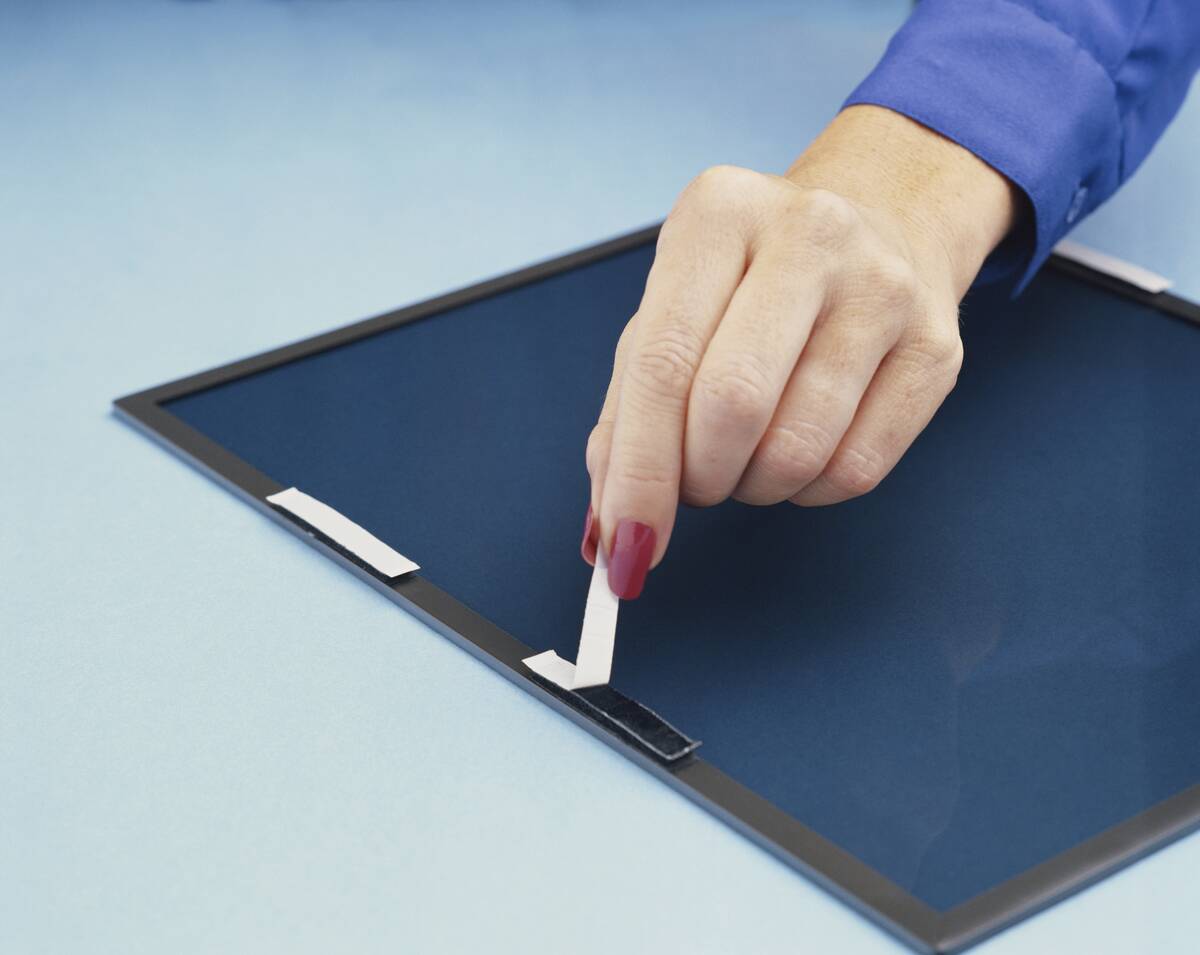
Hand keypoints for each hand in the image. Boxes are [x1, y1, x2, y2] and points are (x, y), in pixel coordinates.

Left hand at [583, 105, 1017, 597]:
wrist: (881, 221)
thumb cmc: (751, 281)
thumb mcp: (672, 310)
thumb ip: (627, 409)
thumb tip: (612, 527)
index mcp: (719, 214)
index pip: (662, 363)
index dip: (639, 470)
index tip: (626, 543)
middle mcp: (808, 234)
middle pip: (733, 405)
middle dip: (699, 478)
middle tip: (694, 484)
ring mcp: (884, 287)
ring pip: (798, 448)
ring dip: (753, 487)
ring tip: (746, 456)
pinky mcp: (936, 346)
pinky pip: (857, 469)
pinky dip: (809, 491)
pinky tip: (800, 454)